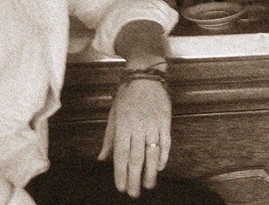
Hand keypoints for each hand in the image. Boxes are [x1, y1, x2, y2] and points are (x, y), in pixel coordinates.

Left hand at [98, 77, 171, 197]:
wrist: (145, 75)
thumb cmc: (126, 95)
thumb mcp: (113, 115)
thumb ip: (109, 138)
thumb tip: (102, 158)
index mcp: (123, 125)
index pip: (121, 154)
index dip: (120, 172)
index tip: (121, 187)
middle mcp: (138, 127)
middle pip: (136, 157)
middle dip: (134, 177)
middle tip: (134, 193)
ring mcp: (153, 124)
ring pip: (152, 153)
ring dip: (150, 171)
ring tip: (148, 185)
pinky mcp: (166, 121)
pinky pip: (166, 142)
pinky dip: (163, 156)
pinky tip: (159, 167)